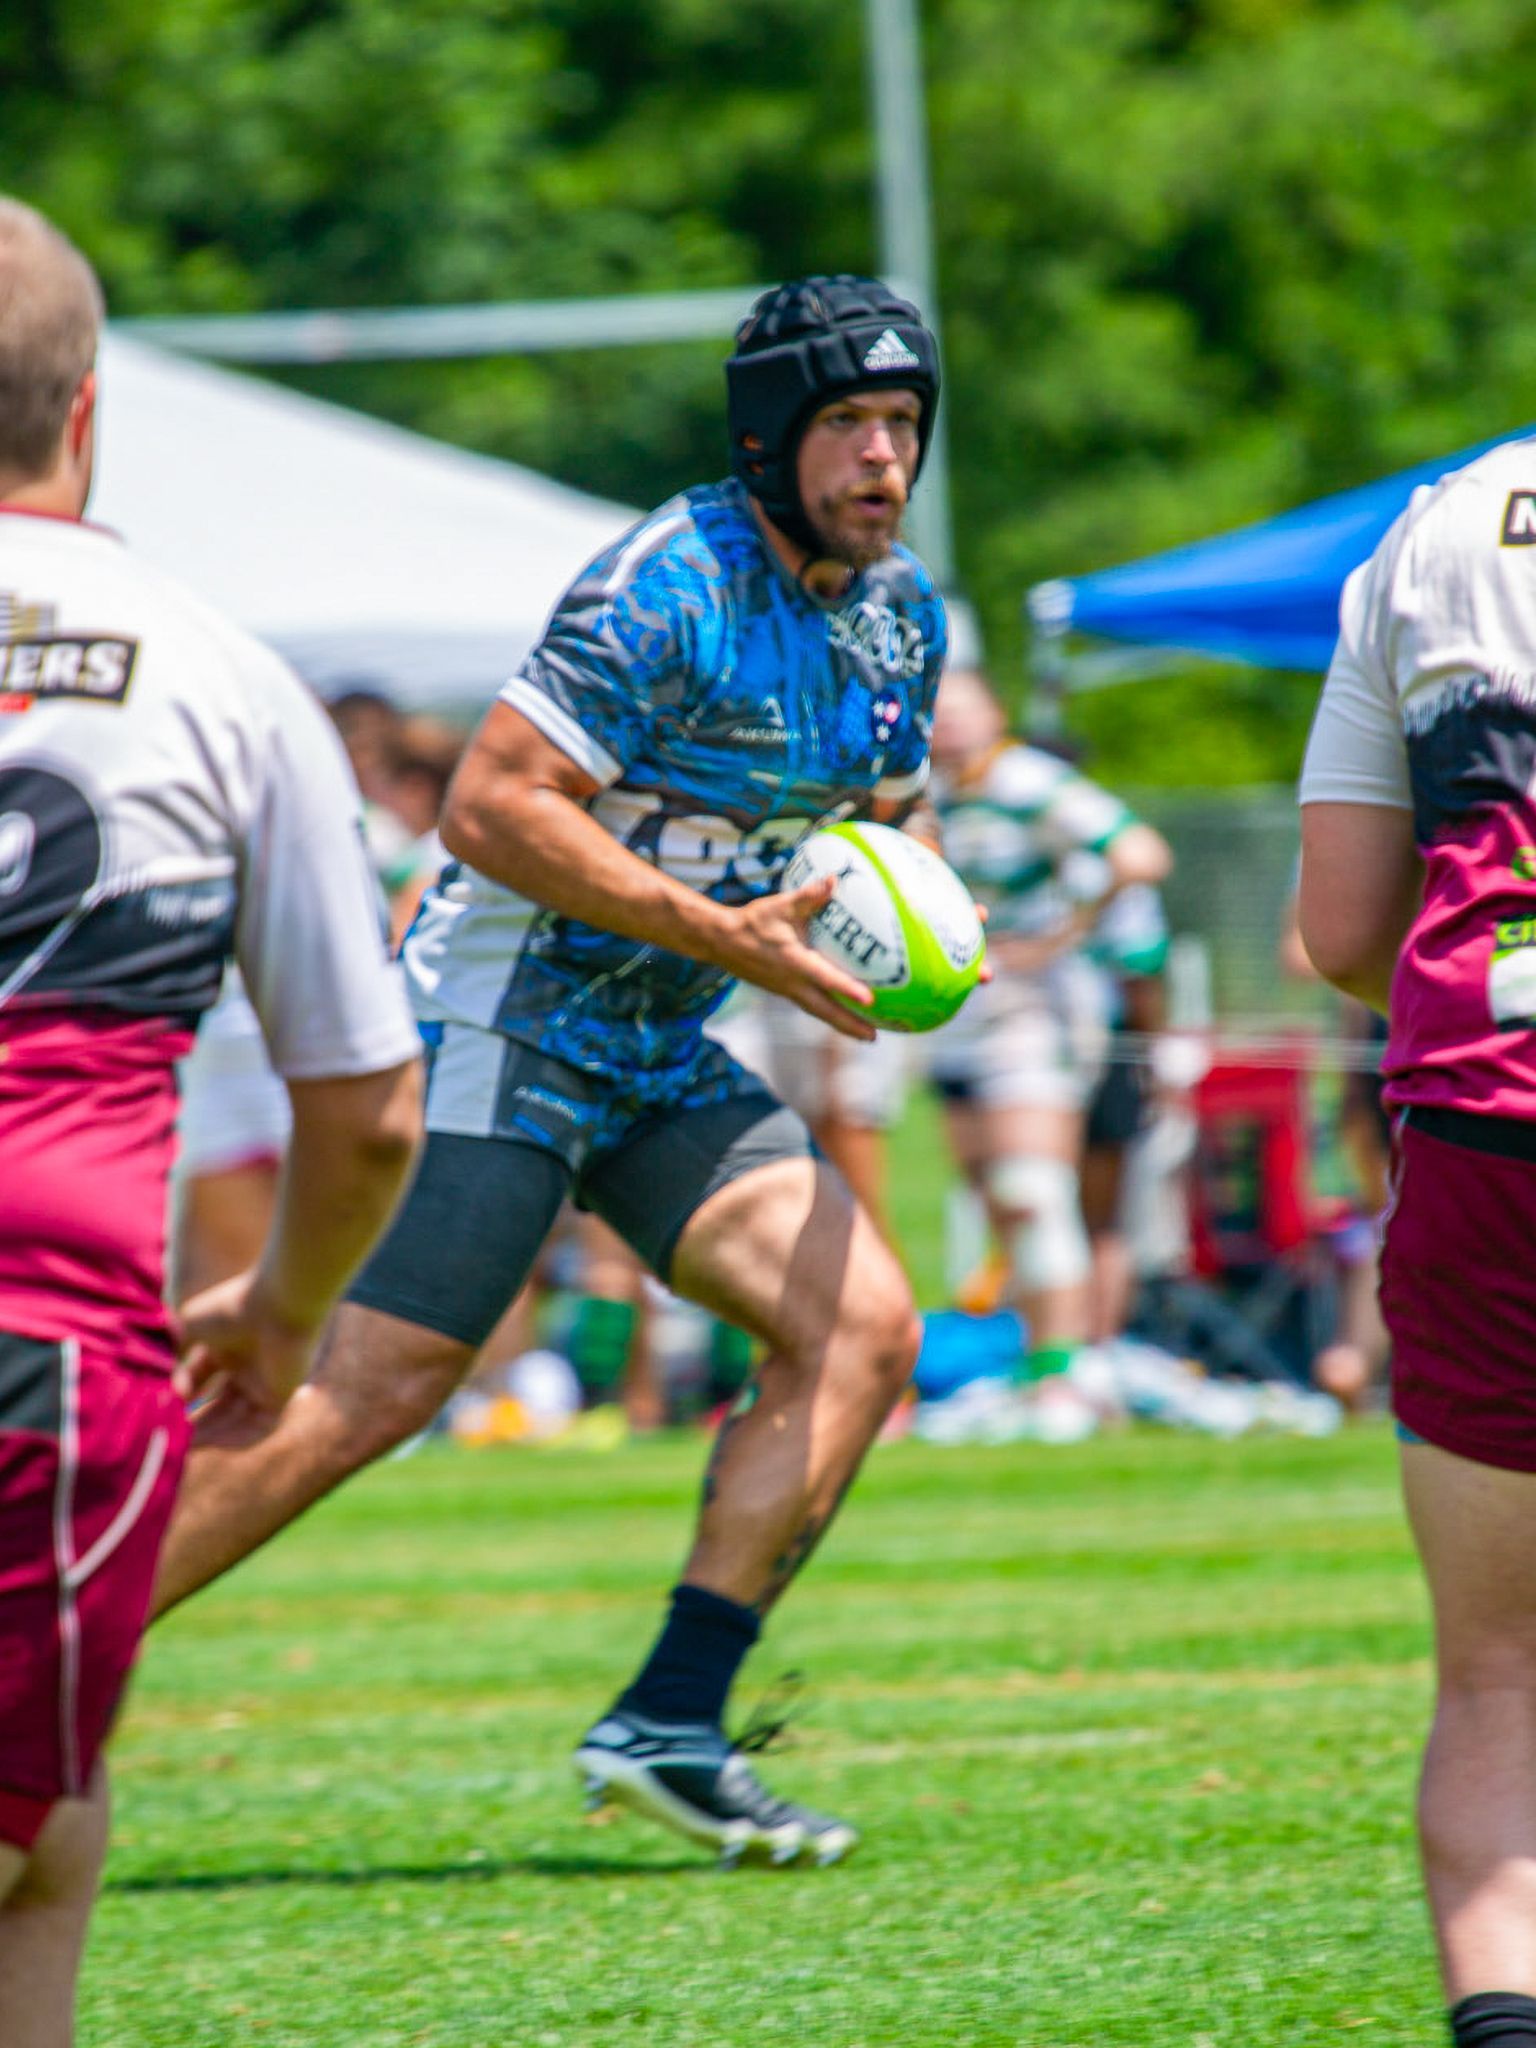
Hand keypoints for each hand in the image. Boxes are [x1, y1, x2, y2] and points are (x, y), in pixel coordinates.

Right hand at [175, 1269, 320, 1435]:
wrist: (278, 1302)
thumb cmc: (233, 1308)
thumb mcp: (190, 1326)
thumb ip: (175, 1357)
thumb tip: (171, 1392)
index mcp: (228, 1345)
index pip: (200, 1379)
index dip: (180, 1394)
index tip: (159, 1408)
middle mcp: (247, 1366)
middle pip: (218, 1404)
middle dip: (194, 1421)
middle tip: (169, 1438)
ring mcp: (266, 1382)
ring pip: (235, 1418)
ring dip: (210, 1433)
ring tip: (184, 1444)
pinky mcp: (283, 1395)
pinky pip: (260, 1426)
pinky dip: (238, 1437)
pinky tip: (214, 1443)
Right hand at [713, 873, 877, 1040]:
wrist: (721, 941)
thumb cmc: (753, 922)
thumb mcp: (781, 905)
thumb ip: (810, 896)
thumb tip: (835, 880)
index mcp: (794, 963)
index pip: (826, 978)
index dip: (848, 989)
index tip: (870, 1000)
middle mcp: (792, 983)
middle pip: (825, 1011)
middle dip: (850, 1025)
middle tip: (874, 1038)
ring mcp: (787, 991)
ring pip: (819, 1012)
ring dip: (842, 1025)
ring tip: (867, 1034)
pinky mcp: (783, 991)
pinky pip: (811, 1006)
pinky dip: (829, 1013)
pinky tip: (842, 1013)